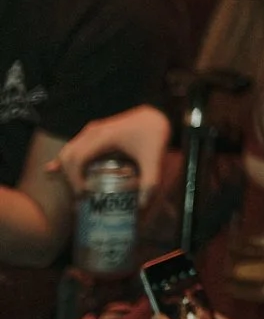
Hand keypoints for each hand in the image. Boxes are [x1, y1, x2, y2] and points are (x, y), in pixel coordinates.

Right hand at [50, 106, 172, 199]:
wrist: (156, 114)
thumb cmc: (154, 133)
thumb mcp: (154, 157)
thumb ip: (150, 180)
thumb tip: (141, 204)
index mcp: (105, 137)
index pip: (78, 158)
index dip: (75, 178)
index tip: (84, 195)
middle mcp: (93, 132)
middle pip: (69, 156)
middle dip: (70, 178)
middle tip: (81, 197)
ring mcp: (91, 131)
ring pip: (68, 151)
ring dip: (67, 171)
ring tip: (77, 190)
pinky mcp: (92, 133)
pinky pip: (73, 146)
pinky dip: (65, 160)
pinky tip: (52, 170)